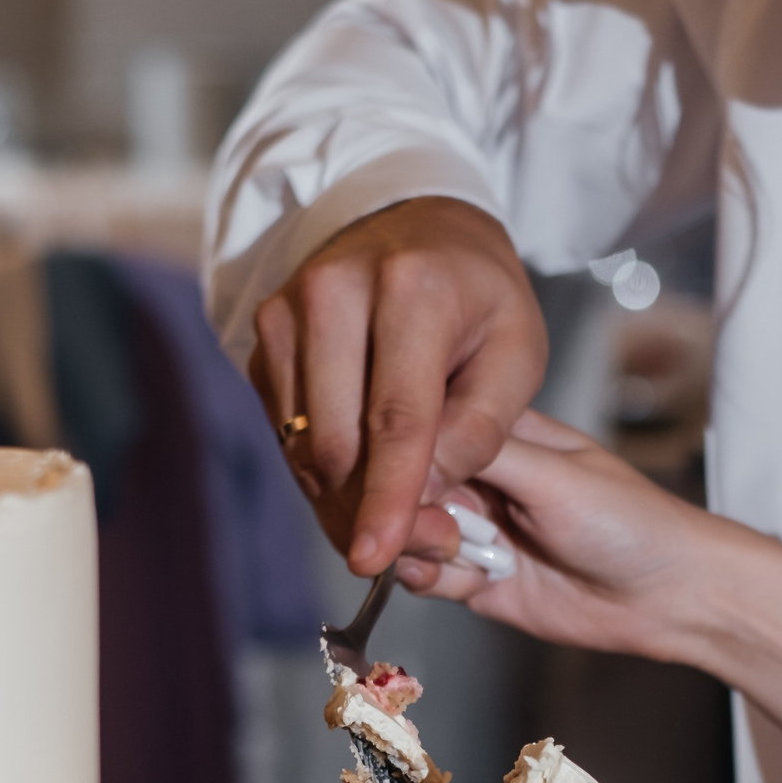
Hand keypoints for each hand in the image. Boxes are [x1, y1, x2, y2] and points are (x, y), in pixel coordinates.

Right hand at [247, 196, 546, 576]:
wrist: (417, 226)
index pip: (395, 417)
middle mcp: (333, 293)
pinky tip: (365, 469)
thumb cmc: (477, 296)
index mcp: (411, 289)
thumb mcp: (519, 353)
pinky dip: (325, 469)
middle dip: (372, 511)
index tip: (376, 556)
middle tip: (424, 544)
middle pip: (339, 442)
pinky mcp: (263, 339)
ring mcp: (286, 313)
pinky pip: (287, 432)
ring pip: (304, 446)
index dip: (388, 497)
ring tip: (400, 512)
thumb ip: (480, 428)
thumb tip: (426, 493)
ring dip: (346, 499)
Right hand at [405, 410, 746, 664]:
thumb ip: (480, 453)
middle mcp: (478, 478)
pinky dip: (427, 578)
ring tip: (460, 553)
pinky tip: (459, 579)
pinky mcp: (473, 579)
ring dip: (418, 544)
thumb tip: (412, 439)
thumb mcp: (553, 473)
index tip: (391, 470)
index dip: (400, 450)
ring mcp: (473, 529)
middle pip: (404, 484)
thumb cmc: (631, 522)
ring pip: (405, 531)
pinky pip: (423, 575)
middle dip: (404, 505)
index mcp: (496, 433)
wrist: (665, 597)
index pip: (424, 428)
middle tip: (435, 524)